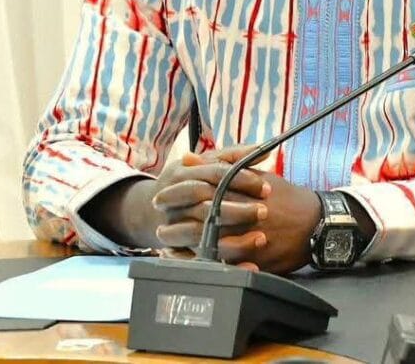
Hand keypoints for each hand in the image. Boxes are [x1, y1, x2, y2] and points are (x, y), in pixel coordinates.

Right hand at [80, 145, 269, 254]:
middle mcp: (174, 200)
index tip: (265, 188)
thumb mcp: (204, 163)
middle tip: (263, 212)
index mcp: (182, 174)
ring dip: (232, 239)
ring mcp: (172, 226)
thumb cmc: (188, 181)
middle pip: (205, 205)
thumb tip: (265, 149)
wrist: (148, 208)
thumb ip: (233, 156)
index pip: (214, 174)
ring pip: (200, 234)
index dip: (241, 180)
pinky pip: (199, 261)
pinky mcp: (176, 250)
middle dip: (237, 210)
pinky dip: (224, 264)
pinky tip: (249, 265)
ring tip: (260, 239)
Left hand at [159, 148, 322, 274]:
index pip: (203, 191)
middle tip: (159, 228)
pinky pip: (227, 265)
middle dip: (177, 224)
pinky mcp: (257, 260)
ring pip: (212, 245)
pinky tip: (191, 262)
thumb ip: (221, 164)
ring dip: (186, 246)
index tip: (161, 198)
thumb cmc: (284, 195)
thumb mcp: (255, 174)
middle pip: (202, 219)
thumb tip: (188, 157)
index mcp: (242, 191)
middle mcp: (244, 215)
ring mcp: (250, 239)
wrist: (317, 222)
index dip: (178, 195)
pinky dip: (207, 264)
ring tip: (168, 246)